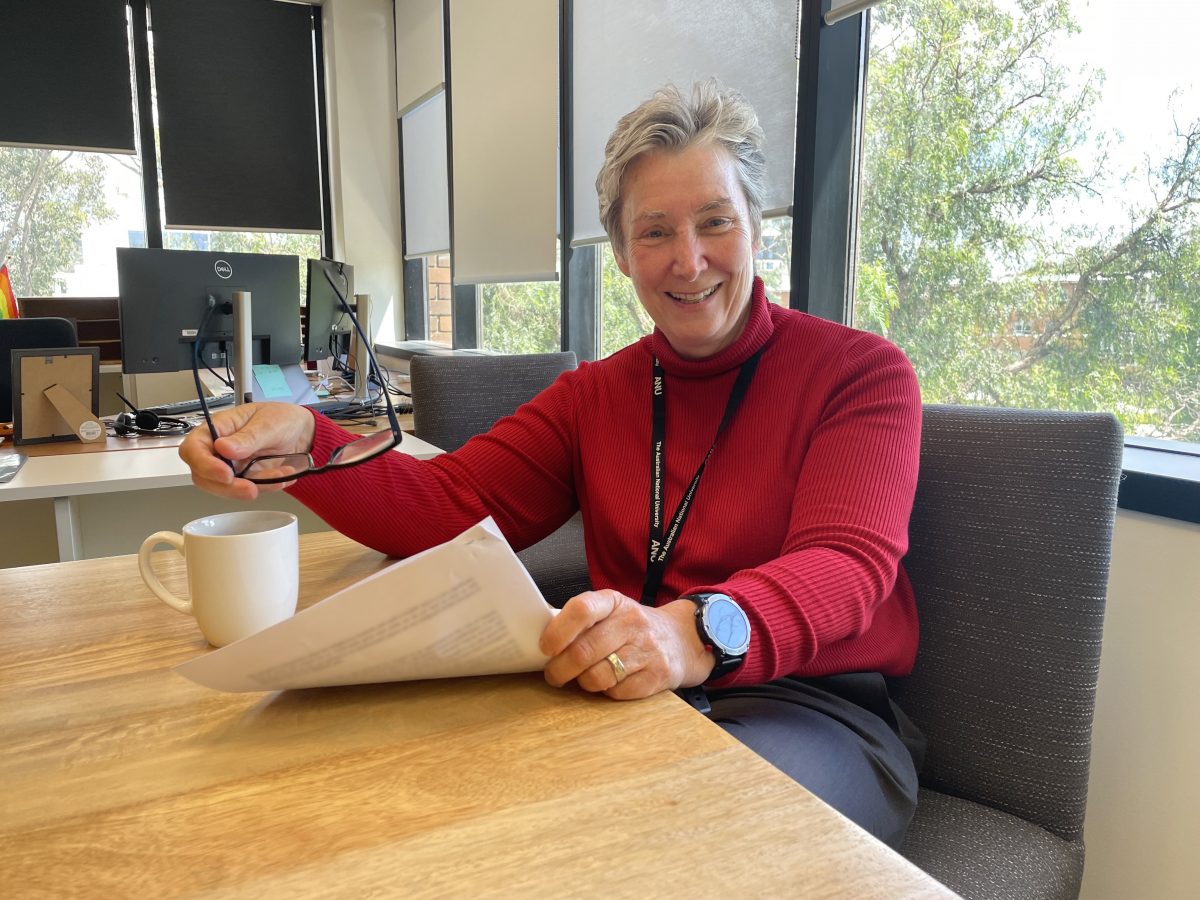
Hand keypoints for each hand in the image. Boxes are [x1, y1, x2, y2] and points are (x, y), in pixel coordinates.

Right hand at [178, 402, 314, 500]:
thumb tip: (223, 447)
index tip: (225, 474)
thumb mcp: (269, 423)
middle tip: (250, 488)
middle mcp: (218, 449)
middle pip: (202, 475)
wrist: (302, 432)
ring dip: (247, 490)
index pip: (193, 448)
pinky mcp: (244, 478)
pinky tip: (282, 477)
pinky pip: (246, 490)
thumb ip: (248, 437)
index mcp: (218, 428)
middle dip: (226, 486)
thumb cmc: (281, 418)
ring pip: (222, 488)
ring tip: (278, 477)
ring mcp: (230, 466)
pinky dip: (265, 488)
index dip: (203, 464)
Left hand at [539, 591, 714, 699]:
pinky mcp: (657, 676)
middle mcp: (631, 623)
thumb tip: (538, 637)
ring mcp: (646, 650)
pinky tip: (609, 682)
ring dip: (582, 683)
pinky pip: (617, 693)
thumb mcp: (611, 611)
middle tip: (553, 674)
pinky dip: (606, 693)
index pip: (582, 610)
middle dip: (559, 669)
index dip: (558, 631)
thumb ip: (580, 620)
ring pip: (597, 676)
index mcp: (614, 602)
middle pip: (583, 652)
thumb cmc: (633, 628)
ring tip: (581, 679)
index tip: (544, 648)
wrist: (682, 639)